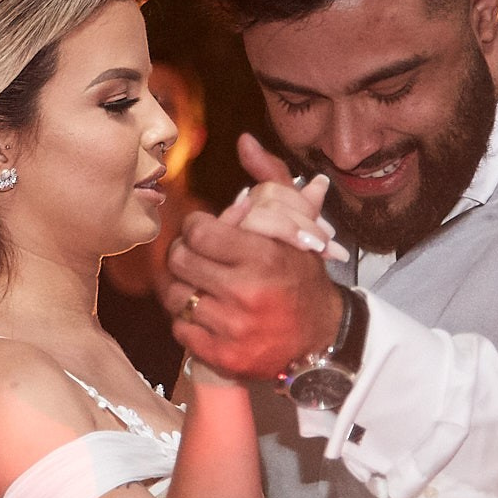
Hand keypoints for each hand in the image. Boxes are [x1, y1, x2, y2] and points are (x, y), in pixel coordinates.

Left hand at [165, 136, 344, 379]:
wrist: (322, 336)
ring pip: (176, 297)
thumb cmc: (302, 276)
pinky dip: (186, 320)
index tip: (205, 232)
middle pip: (180, 262)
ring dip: (182, 288)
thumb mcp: (295, 226)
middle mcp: (245, 293)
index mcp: (262, 256)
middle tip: (194, 256)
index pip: (198, 232)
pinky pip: (181, 331)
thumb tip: (244, 141)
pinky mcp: (224, 356)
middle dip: (184, 255)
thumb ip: (270, 181)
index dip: (196, 228)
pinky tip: (203, 312)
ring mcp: (233, 328)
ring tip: (197, 284)